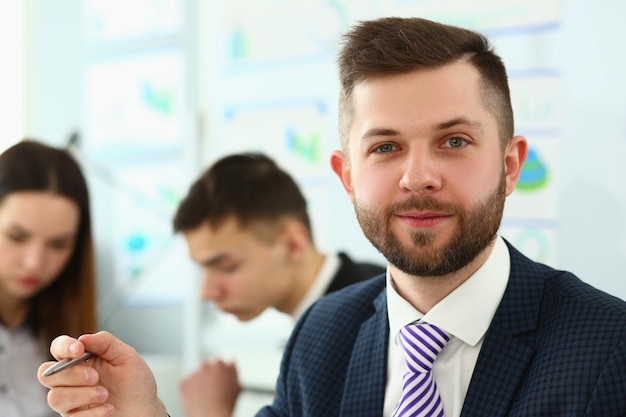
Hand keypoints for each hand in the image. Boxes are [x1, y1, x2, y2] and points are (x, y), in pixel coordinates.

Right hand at [38, 331, 167, 416]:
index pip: (58, 348)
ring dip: (81, 395)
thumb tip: (83, 338)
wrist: (145, 409)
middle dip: (71, 374)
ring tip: (105, 394)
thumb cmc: (135, 382)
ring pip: (55, 397)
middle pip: (47, 374)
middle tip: (95, 377)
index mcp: (82, 359)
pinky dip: (92, 413)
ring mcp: (71, 400)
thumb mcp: (126, 356)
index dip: (63, 346)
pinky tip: (108, 409)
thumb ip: (105, 343)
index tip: (78, 350)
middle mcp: (72, 379)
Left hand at [179, 358, 240, 416]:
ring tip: (205, 395)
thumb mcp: (236, 385)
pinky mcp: (183, 383)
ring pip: (196, 375)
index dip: (219, 372)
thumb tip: (231, 361)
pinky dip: (190, 388)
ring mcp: (193, 374)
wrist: (211, 415)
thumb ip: (233, 369)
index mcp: (218, 364)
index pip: (217, 362)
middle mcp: (204, 366)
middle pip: (206, 367)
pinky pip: (186, 383)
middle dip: (208, 375)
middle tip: (213, 389)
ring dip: (199, 381)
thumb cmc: (225, 403)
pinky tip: (197, 396)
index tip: (219, 380)